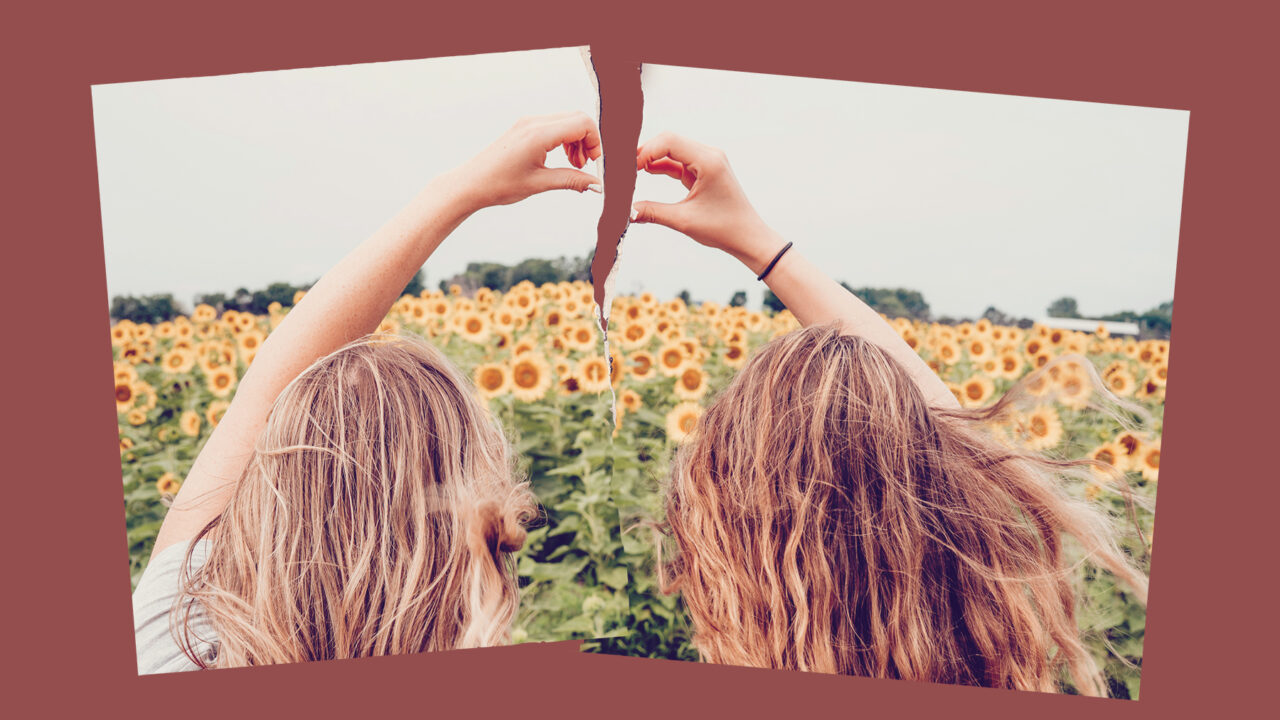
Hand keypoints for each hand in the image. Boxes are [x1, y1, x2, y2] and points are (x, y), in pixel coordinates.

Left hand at [451, 111, 601, 211]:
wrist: (471, 183)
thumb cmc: (500, 184)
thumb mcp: (540, 184)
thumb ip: (572, 180)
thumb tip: (597, 185)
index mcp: (539, 134)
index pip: (582, 124)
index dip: (595, 142)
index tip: (592, 164)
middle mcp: (535, 122)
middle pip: (577, 119)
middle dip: (588, 141)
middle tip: (584, 165)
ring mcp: (528, 123)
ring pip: (567, 121)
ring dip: (577, 141)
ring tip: (573, 165)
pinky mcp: (524, 127)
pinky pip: (554, 125)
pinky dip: (564, 139)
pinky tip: (561, 158)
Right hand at [632, 133, 784, 273]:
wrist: (748, 237)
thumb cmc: (725, 228)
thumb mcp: (684, 220)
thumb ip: (652, 212)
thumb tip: (626, 211)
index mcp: (708, 161)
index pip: (670, 142)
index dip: (646, 150)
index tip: (628, 166)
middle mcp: (709, 156)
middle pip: (669, 142)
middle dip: (646, 152)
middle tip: (625, 168)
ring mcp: (707, 162)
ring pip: (672, 151)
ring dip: (652, 159)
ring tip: (631, 172)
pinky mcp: (704, 171)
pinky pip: (678, 163)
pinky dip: (662, 167)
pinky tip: (645, 173)